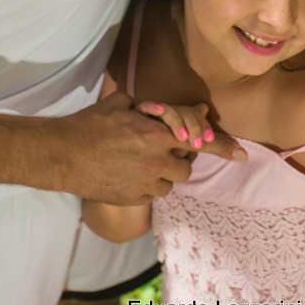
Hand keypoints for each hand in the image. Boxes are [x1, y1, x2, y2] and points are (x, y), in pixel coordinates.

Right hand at [54, 91, 243, 204]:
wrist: (62, 154)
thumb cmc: (91, 124)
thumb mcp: (123, 105)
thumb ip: (155, 109)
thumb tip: (181, 108)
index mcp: (157, 134)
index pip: (199, 140)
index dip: (222, 146)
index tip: (242, 155)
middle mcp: (156, 162)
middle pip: (186, 167)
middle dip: (179, 159)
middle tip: (163, 150)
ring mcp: (144, 183)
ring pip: (171, 184)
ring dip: (165, 174)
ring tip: (144, 162)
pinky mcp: (132, 199)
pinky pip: (152, 195)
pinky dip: (148, 186)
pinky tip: (130, 174)